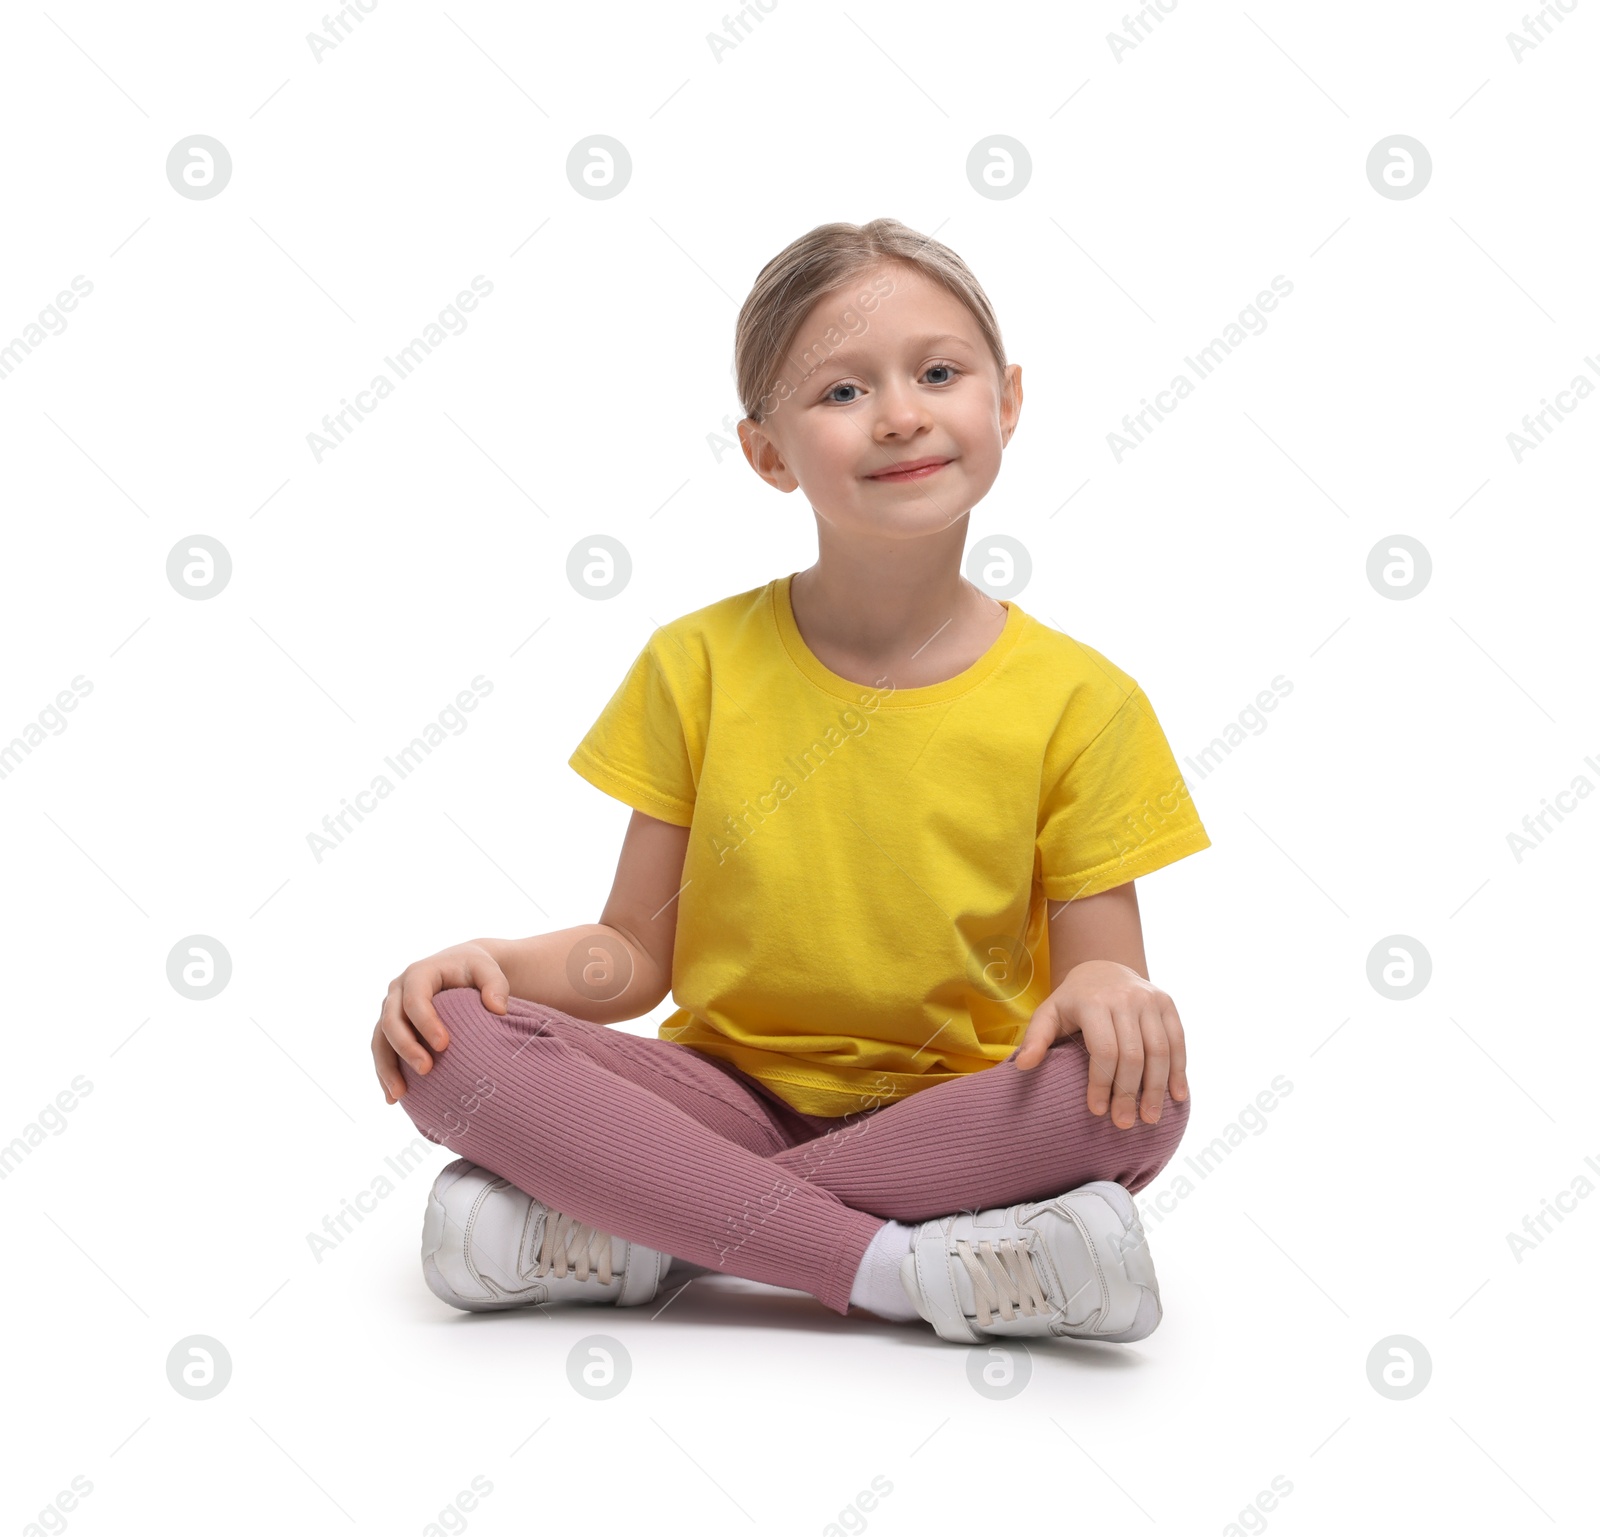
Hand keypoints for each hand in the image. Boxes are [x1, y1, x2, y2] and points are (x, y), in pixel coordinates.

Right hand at [371, 942, 510, 1103]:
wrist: (461, 968)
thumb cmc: (475, 970)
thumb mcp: (488, 969)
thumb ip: (496, 984)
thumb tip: (498, 1009)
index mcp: (419, 974)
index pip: (415, 998)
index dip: (425, 1022)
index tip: (444, 1045)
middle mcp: (397, 991)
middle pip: (390, 1021)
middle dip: (405, 1047)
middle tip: (426, 1070)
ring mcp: (390, 1011)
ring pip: (379, 1040)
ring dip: (386, 1068)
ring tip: (400, 1094)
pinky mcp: (391, 1029)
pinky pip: (381, 1052)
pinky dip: (385, 1075)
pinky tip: (393, 1099)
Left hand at [1012, 959, 1187, 1127]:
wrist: (1104, 968)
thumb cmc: (1073, 1001)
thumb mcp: (1048, 1013)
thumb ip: (1036, 1039)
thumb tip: (1021, 1066)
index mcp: (1094, 1002)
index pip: (1103, 1050)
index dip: (1101, 1083)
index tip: (1097, 1111)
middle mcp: (1126, 998)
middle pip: (1133, 1054)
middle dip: (1129, 1093)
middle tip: (1124, 1124)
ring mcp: (1150, 1000)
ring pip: (1159, 1050)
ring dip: (1156, 1089)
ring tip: (1150, 1118)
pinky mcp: (1167, 1004)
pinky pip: (1177, 1040)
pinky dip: (1179, 1070)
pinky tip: (1177, 1096)